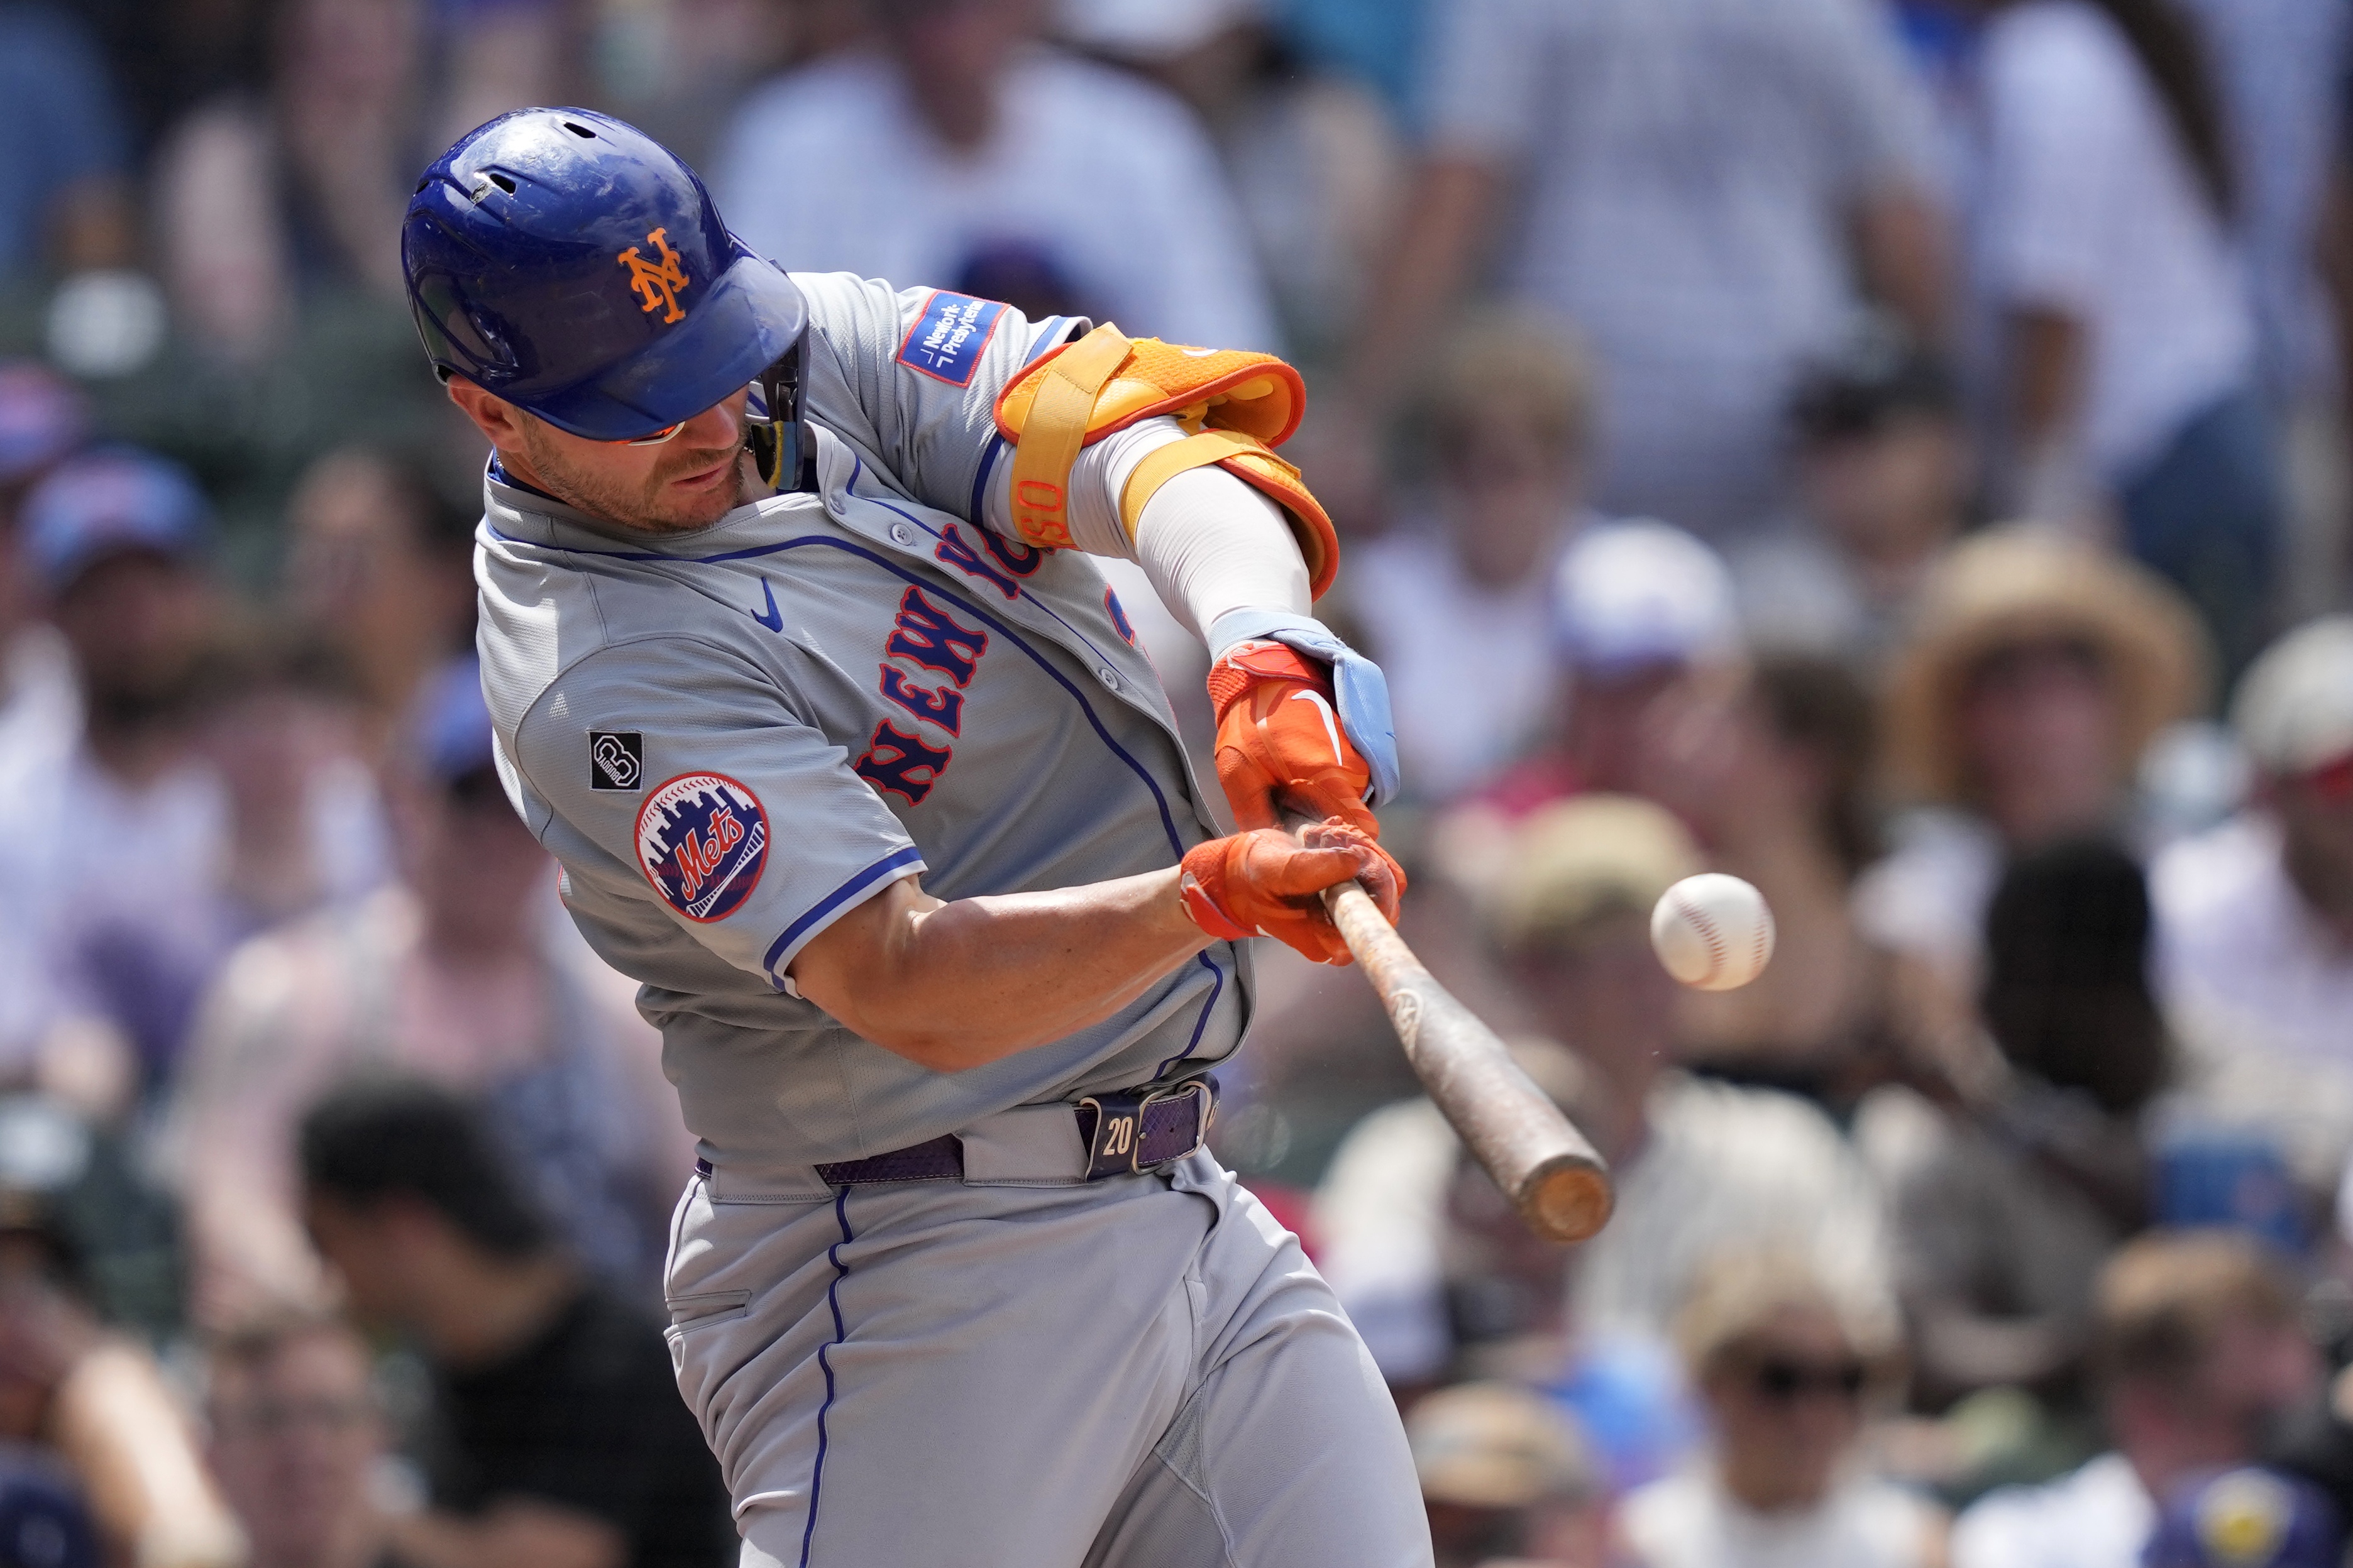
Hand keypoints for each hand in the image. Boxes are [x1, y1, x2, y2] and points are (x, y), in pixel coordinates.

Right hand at [1177, 819, 1403, 964]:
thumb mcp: (1274, 870)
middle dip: (1362, 856)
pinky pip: (1369, 866)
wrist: (1239, 873)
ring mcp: (1347, 912)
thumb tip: (1356, 862)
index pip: (1377, 921)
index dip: (1377, 884)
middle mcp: (1342, 932)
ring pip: (1379, 876)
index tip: (1354, 855)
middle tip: (1331, 837)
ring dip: (1355, 847)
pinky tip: (1326, 836)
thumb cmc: (1251, 877)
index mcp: (1327, 941)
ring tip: (1322, 836)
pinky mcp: (1349, 892)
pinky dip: (1352, 845)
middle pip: (1384, 894)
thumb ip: (1311, 868)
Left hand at [1208, 640, 1380, 833]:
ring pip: (1349, 799)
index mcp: (1328, 774)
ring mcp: (1358, 752)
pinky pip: (1348, 779)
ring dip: (1325, 802)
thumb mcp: (1238, 773)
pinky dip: (1328, 783)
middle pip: (1352, 818)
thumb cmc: (1248, 721)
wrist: (1266, 669)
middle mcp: (1354, 766)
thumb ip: (1259, 817)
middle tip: (1288, 814)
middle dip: (1325, 823)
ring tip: (1289, 788)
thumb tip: (1279, 851)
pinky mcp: (1356, 743)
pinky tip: (1299, 771)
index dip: (1340, 844)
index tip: (1314, 848)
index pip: (1360, 829)